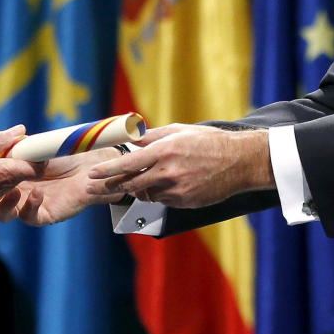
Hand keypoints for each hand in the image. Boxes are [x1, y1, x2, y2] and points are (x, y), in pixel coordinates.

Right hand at [0, 126, 40, 214]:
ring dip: (11, 158)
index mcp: (7, 173)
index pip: (38, 164)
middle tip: (6, 141)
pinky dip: (2, 166)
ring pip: (17, 170)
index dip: (36, 149)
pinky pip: (7, 176)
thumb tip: (20, 130)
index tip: (25, 139)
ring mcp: (3, 191)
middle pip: (29, 165)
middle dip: (22, 151)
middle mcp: (9, 184)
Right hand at [0, 147, 122, 225]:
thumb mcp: (40, 147)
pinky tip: (37, 193)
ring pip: (4, 214)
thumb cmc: (68, 152)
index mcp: (12, 174)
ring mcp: (29, 205)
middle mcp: (17, 191)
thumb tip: (3, 137)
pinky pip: (31, 217)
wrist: (95, 163)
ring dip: (3, 204)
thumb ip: (22, 146)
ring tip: (11, 190)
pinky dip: (30, 206)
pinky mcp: (46, 214)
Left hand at [84, 123, 273, 208]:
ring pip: (147, 194)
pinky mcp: (186, 202)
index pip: (128, 164)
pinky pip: (164, 201)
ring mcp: (178, 190)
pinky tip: (172, 183)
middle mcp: (169, 172)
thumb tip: (132, 138)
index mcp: (165, 152)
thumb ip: (153, 136)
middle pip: (132, 184)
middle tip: (103, 184)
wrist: (240, 161)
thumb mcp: (180, 131)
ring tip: (152, 177)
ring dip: (142, 188)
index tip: (93, 174)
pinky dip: (161, 193)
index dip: (108, 170)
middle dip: (116, 185)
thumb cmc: (210, 142)